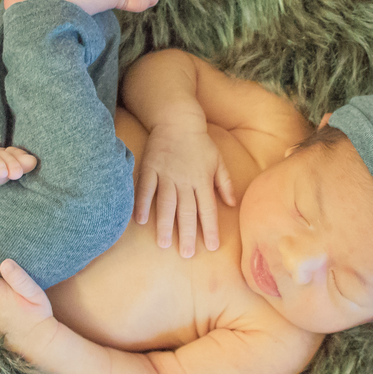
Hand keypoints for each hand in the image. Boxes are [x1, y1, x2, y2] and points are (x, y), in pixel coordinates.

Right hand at [134, 124, 235, 256]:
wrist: (178, 120)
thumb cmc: (200, 142)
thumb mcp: (218, 161)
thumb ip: (225, 183)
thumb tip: (232, 203)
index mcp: (203, 180)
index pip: (208, 209)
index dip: (210, 228)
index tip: (212, 246)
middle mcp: (185, 180)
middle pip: (187, 211)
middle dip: (188, 234)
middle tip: (187, 254)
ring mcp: (166, 174)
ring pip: (166, 204)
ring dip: (165, 224)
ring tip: (164, 244)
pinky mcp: (150, 168)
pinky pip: (145, 189)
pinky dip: (143, 204)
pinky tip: (140, 220)